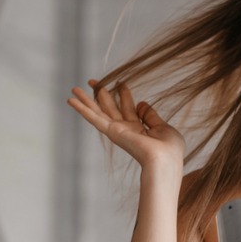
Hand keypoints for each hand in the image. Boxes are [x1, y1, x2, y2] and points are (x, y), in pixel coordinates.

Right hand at [67, 80, 185, 171]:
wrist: (165, 160)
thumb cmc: (169, 149)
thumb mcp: (162, 127)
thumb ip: (150, 116)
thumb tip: (142, 103)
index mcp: (139, 129)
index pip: (128, 108)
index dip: (124, 95)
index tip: (121, 83)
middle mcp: (126, 130)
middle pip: (110, 108)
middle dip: (102, 93)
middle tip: (92, 81)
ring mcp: (117, 131)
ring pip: (97, 112)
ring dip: (85, 100)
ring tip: (74, 89)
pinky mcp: (111, 132)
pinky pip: (94, 118)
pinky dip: (82, 109)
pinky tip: (71, 101)